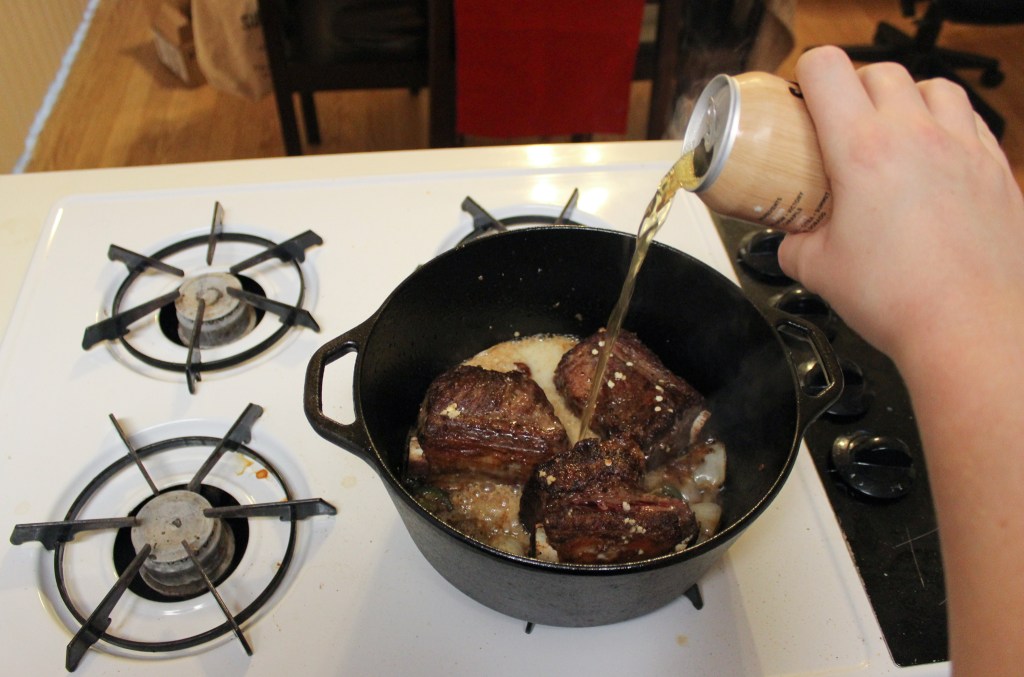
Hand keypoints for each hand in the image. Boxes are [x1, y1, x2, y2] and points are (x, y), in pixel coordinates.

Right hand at [777, 46, 1023, 362]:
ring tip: (894, 131)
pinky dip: (948, 126)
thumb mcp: (818, 270)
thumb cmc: (901, 298)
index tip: (802, 98)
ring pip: (935, 86)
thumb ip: (796, 244)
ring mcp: (964, 149)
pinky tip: (935, 157)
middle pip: (881, 72)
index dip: (806, 73)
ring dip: (908, 98)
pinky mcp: (996, 170)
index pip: (827, 70)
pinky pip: (972, 122)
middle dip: (854, 87)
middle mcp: (918, 137)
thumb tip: (791, 239)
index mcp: (864, 151)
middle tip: (842, 123)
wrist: (968, 326)